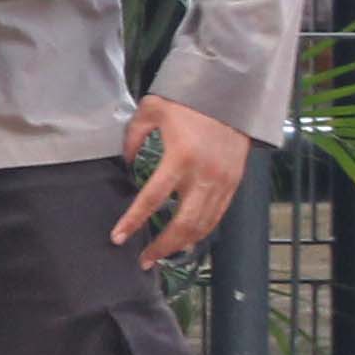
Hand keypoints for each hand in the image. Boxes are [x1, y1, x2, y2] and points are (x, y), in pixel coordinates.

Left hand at [114, 97, 250, 263]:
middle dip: (162, 246)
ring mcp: (223, 182)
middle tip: (143, 260)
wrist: (232, 94)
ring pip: (204, 225)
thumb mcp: (150, 111)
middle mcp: (204, 176)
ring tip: (162, 255)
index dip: (133, 221)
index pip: (153, 199)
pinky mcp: (235, 183)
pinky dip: (202, 231)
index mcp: (180, 159)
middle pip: (183, 223)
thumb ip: (132, 138)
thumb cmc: (188, 101)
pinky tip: (187, 239)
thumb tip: (125, 161)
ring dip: (182, 244)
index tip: (118, 238)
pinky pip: (218, 215)